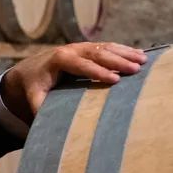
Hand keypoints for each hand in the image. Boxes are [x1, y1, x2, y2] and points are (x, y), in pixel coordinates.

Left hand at [1, 42, 147, 123]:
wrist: (29, 69)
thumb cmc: (34, 86)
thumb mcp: (34, 97)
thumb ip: (39, 107)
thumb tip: (46, 125)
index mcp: (59, 60)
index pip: (81, 65)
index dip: (98, 72)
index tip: (115, 80)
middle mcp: (71, 50)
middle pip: (97, 53)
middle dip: (117, 61)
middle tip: (136, 69)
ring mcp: (80, 47)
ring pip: (105, 47)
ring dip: (125, 53)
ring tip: (143, 61)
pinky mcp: (87, 48)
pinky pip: (108, 47)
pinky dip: (124, 50)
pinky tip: (140, 54)